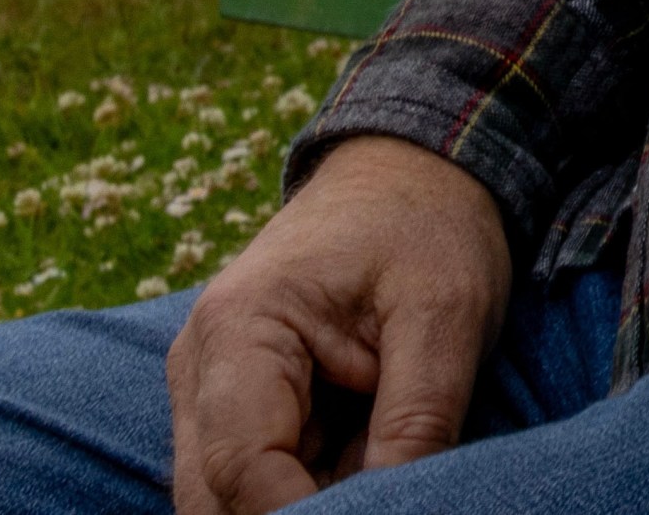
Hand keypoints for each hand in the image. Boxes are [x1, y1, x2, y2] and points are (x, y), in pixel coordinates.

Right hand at [166, 134, 510, 513]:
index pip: (241, 468)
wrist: (413, 169)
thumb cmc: (430, 225)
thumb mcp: (448, 310)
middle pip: (215, 498)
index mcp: (239, 327)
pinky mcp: (236, 404)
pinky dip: (312, 484)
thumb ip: (418, 418)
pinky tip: (369, 455)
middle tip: (384, 499)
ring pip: (231, 497)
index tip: (377, 514)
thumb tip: (394, 512)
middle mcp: (200, 366)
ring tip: (383, 458)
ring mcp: (210, 388)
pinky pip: (259, 474)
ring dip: (307, 499)